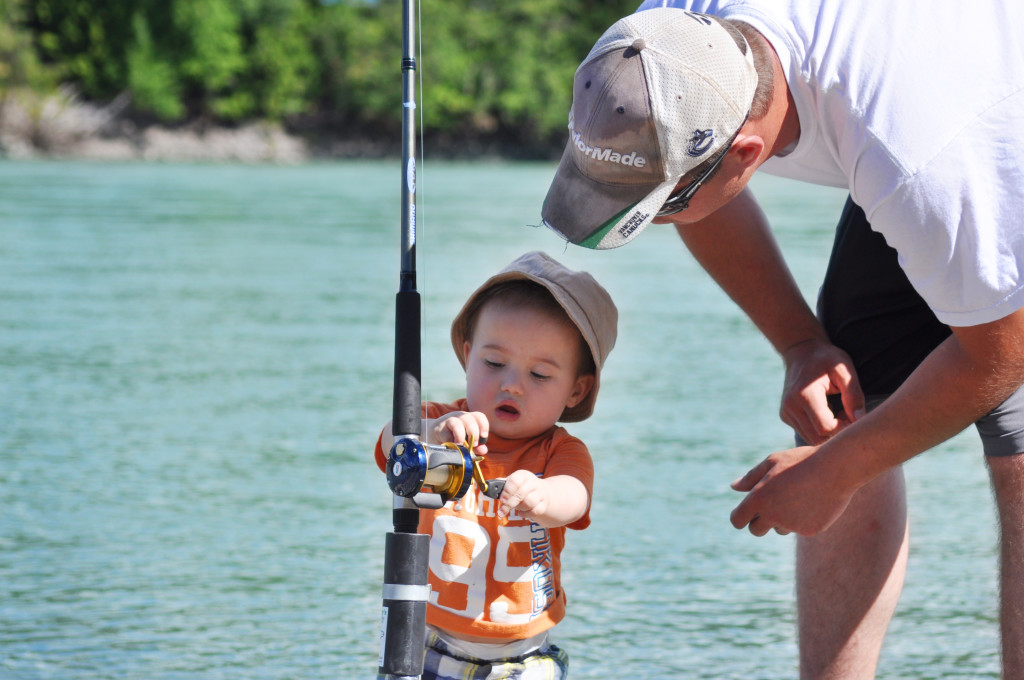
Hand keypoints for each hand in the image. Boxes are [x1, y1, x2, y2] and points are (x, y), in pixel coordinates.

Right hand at [430, 411, 488, 455]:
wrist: (433, 438)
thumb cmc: (452, 439)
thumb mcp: (466, 443)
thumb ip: (476, 447)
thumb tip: (483, 450)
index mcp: (469, 419)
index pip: (479, 416)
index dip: (484, 425)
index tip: (484, 436)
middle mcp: (460, 417)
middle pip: (470, 418)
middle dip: (474, 432)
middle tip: (474, 444)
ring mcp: (449, 420)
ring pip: (458, 421)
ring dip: (462, 434)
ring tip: (462, 444)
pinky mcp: (440, 427)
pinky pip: (446, 433)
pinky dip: (452, 438)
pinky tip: (454, 445)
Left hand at [496, 470, 545, 520]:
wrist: (543, 491)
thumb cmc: (523, 487)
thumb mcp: (514, 482)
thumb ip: (504, 484)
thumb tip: (492, 485)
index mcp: (524, 475)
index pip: (515, 481)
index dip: (507, 491)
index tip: (501, 499)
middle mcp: (534, 483)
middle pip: (521, 494)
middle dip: (509, 504)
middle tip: (501, 511)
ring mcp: (541, 493)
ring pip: (528, 503)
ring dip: (519, 508)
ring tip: (516, 508)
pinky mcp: (544, 504)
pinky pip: (535, 511)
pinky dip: (526, 514)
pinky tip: (521, 513)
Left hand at [729, 445, 854, 536]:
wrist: (836, 468)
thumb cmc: (801, 461)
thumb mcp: (773, 462)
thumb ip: (751, 477)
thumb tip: (734, 487)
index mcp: (758, 499)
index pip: (737, 520)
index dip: (740, 517)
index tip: (745, 513)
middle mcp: (772, 515)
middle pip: (756, 530)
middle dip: (759, 523)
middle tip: (770, 507)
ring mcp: (792, 525)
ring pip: (779, 529)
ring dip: (783, 519)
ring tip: (797, 496)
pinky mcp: (810, 531)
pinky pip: (800, 528)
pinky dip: (804, 519)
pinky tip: (814, 501)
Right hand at [781, 338, 864, 444]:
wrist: (800, 351)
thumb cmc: (826, 358)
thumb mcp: (844, 370)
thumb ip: (854, 395)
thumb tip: (860, 419)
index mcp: (804, 395)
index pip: (825, 427)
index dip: (844, 428)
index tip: (854, 416)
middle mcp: (790, 406)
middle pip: (818, 437)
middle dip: (837, 432)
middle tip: (849, 415)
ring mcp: (785, 412)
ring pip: (811, 438)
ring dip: (829, 433)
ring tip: (840, 414)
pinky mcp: (785, 416)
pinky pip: (806, 432)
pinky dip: (819, 430)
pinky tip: (828, 415)